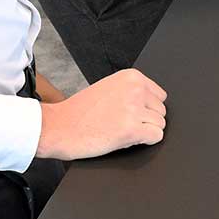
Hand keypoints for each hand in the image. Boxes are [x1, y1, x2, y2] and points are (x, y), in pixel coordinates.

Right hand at [35, 69, 167, 160]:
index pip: (159, 96)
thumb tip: (153, 103)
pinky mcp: (131, 129)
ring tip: (120, 130)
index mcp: (131, 77)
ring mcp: (134, 109)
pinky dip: (145, 141)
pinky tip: (127, 139)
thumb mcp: (108, 88)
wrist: (56, 127)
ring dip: (144, 131)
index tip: (129, 113)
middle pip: (161, 111)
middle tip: (121, 123)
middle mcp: (135, 89)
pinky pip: (156, 136)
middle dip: (145, 120)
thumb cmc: (78, 112)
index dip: (145, 109)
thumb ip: (131, 91)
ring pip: (160, 124)